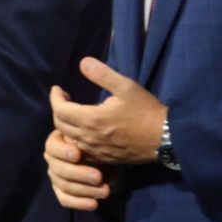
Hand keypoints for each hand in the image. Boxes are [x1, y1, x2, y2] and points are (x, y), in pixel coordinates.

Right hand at [43, 129, 114, 210]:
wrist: (99, 158)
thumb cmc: (95, 145)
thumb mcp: (94, 141)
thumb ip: (92, 147)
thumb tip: (99, 157)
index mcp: (56, 142)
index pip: (53, 147)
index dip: (63, 152)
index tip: (77, 154)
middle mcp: (51, 159)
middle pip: (59, 169)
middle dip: (80, 174)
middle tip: (98, 177)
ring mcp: (54, 176)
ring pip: (64, 186)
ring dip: (86, 190)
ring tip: (105, 192)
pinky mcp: (60, 192)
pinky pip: (65, 199)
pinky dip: (80, 203)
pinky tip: (94, 204)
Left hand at [50, 57, 167, 164]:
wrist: (166, 139)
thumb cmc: (146, 111)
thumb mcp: (126, 87)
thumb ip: (102, 74)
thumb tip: (82, 62)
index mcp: (91, 119)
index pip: (60, 110)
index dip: (55, 98)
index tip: (57, 89)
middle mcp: (89, 138)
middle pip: (60, 125)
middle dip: (58, 109)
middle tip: (65, 98)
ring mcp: (95, 151)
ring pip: (68, 139)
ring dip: (66, 125)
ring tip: (73, 112)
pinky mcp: (103, 159)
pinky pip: (80, 150)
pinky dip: (75, 139)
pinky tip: (83, 130)